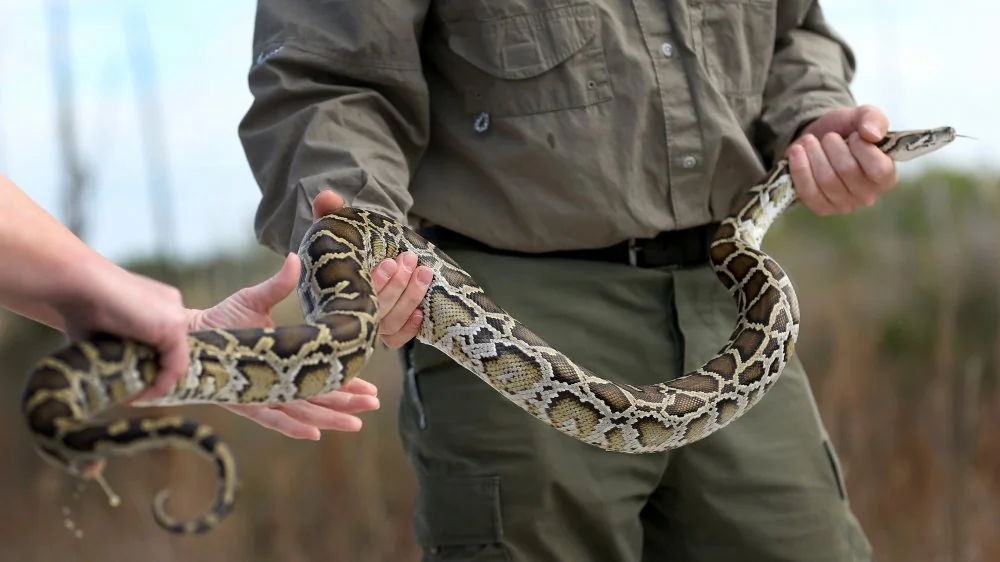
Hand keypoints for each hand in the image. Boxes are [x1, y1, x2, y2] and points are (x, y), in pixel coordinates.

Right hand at [57, 264, 191, 402]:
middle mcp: (173, 306)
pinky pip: (176, 365)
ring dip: (157, 384)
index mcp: (160, 304)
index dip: (158, 367)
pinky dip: (160, 385)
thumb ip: (123, 348)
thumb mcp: (107, 332)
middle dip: (158, 377)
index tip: (138, 387)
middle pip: (175, 352)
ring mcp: (177, 315)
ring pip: (177, 360)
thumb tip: (121, 377)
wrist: (76, 284)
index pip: (171, 342)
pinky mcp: (174, 326)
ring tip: (135, 399)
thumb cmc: (80, 308)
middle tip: (137, 396)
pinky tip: (138, 395)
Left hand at [189, 253, 380, 439]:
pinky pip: (271, 418)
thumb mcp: (255, 299)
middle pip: (320, 396)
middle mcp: (278, 381)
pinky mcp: (244, 401)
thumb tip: (295, 257)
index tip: (371, 385)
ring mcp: (263, 393)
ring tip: (356, 423)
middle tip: (374, 404)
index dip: (348, 380)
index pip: (323, 373)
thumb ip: (278, 284)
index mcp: (286, 361)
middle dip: (348, 401)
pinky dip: (292, 426)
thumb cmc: (222, 318)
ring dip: (331, 417)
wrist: (190, 334)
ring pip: (304, 409)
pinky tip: (314, 434)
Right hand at [312, 191, 432, 348]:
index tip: (390, 262)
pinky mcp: (381, 331)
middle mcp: (346, 310)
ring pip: (389, 323)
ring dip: (409, 298)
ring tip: (423, 272)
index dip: (376, 282)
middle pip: (376, 310)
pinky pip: (394, 339)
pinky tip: (422, 312)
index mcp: (330, 288)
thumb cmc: (342, 245)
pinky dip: (409, 328)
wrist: (352, 255)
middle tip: (410, 260)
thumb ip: (329, 212)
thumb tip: (328, 196)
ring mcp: (364, 323)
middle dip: (397, 286)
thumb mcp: (335, 227)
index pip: (353, 295)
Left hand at [786, 104, 898, 214]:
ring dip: (814, 154)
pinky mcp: (820, 208)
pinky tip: (797, 152)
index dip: (862, 148)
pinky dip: (800, 168)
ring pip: (826, 180)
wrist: (818, 139)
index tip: (853, 135)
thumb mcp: (862, 116)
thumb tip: (871, 134)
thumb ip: (873, 119)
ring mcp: (844, 205)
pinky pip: (808, 192)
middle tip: (828, 137)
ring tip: (810, 141)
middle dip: (833, 146)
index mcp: (887, 176)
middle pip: (848, 171)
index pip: (879, 169)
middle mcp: (868, 195)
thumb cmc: (847, 130)